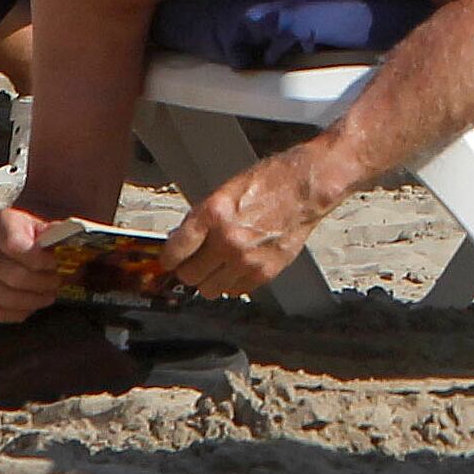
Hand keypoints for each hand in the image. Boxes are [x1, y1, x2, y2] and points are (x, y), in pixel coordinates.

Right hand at [0, 205, 62, 323]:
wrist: (11, 241)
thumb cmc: (30, 237)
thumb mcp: (43, 228)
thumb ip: (56, 235)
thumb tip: (72, 239)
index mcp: (0, 224)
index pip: (15, 247)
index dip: (39, 260)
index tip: (57, 264)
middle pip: (12, 276)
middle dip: (42, 283)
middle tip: (59, 283)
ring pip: (4, 297)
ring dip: (33, 300)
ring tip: (49, 294)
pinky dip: (15, 313)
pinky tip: (29, 305)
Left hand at [164, 154, 333, 297]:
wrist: (305, 189)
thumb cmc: (269, 183)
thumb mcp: (227, 190)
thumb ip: (202, 218)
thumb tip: (181, 240)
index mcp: (214, 213)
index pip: (176, 250)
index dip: (168, 259)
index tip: (169, 261)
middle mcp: (228, 239)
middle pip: (189, 276)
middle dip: (189, 269)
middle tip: (195, 262)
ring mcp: (246, 259)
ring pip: (209, 290)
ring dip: (209, 280)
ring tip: (218, 265)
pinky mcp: (264, 272)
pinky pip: (235, 291)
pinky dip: (232, 282)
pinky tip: (239, 265)